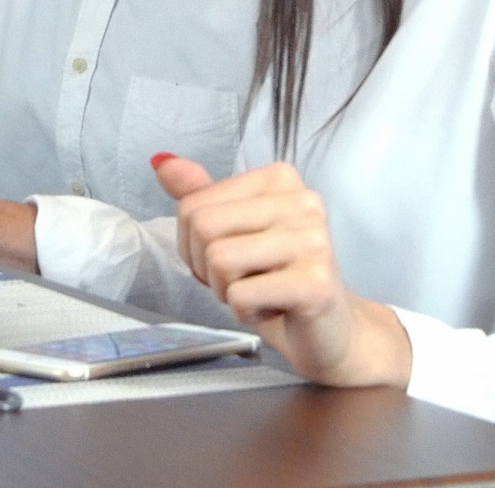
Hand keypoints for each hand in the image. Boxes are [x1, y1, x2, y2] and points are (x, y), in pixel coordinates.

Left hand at [154, 155, 411, 387]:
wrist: (332, 331)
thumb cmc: (276, 279)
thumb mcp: (232, 232)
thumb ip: (200, 195)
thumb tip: (162, 163)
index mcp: (279, 179)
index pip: (192, 204)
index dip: (192, 243)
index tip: (229, 257)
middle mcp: (302, 201)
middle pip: (203, 227)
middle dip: (206, 267)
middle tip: (242, 280)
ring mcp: (313, 240)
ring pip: (219, 260)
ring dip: (227, 290)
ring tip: (260, 292)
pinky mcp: (315, 283)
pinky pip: (241, 296)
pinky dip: (245, 313)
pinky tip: (275, 309)